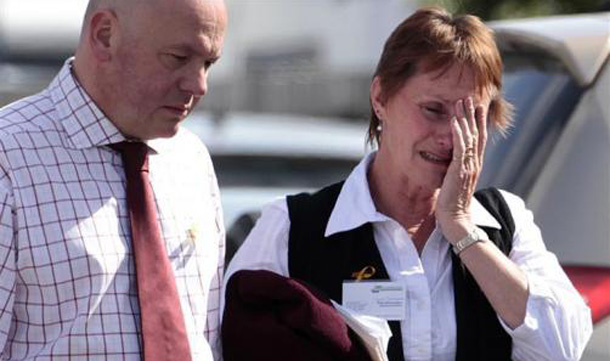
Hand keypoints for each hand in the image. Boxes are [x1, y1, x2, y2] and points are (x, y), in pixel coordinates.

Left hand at [436, 97, 487, 242]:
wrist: (456, 220)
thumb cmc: (453, 205)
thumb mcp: (456, 183)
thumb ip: (457, 171)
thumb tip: (453, 164)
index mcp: (474, 166)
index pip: (479, 140)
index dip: (479, 123)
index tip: (477, 107)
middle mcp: (474, 164)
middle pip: (476, 134)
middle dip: (473, 115)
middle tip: (470, 97)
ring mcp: (468, 167)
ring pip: (469, 137)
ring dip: (465, 118)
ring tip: (462, 102)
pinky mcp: (459, 171)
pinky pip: (460, 149)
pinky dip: (458, 134)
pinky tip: (456, 122)